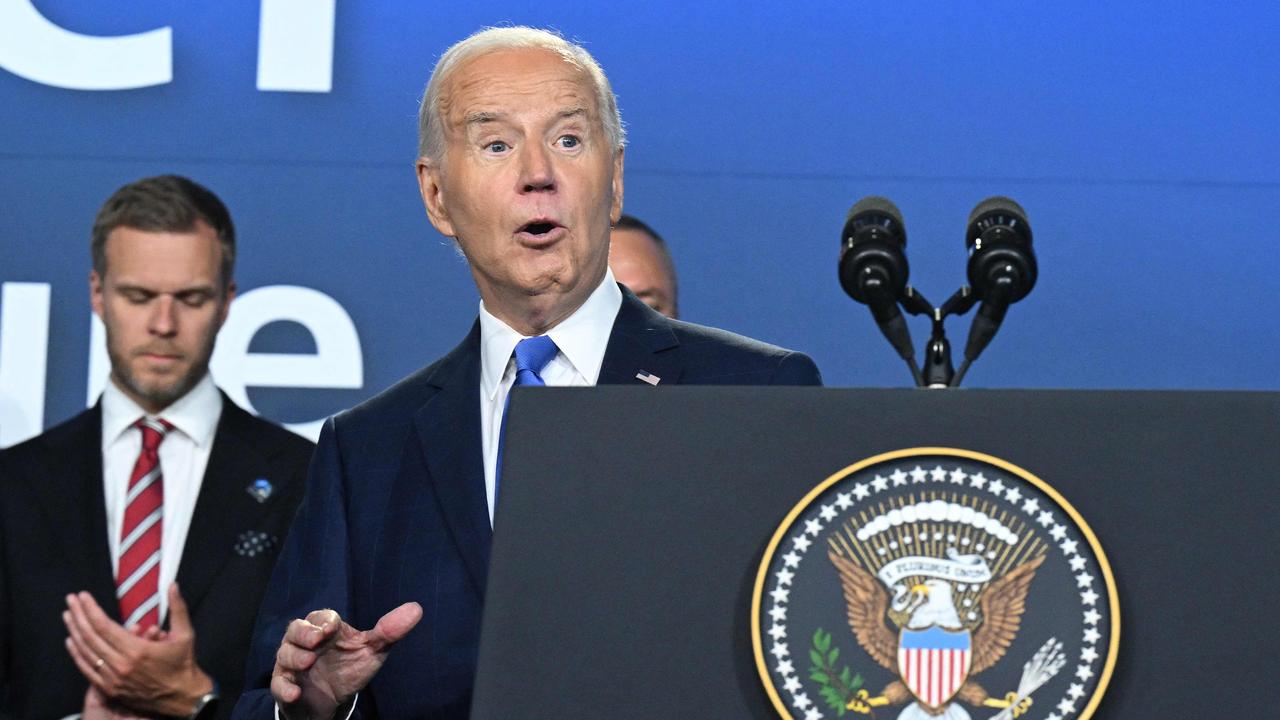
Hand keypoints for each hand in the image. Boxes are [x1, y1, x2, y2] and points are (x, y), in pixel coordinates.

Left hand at [63, 583, 213, 715]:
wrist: (182, 697)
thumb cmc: (184, 664)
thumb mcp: (186, 634)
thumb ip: (178, 608)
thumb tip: (173, 585)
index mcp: (137, 651)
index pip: (104, 626)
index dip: (91, 609)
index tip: (83, 595)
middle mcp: (121, 665)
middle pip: (91, 637)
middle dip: (78, 615)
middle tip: (70, 600)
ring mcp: (113, 679)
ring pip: (86, 652)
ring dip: (74, 632)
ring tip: (68, 615)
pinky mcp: (110, 689)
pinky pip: (88, 669)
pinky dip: (76, 654)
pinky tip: (70, 641)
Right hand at [272, 602, 421, 718]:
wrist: (332, 701)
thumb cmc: (350, 668)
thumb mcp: (372, 651)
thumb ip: (389, 631)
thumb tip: (416, 609)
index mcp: (325, 630)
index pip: (321, 617)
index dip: (324, 621)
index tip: (331, 628)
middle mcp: (305, 643)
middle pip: (296, 630)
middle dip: (303, 634)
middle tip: (315, 642)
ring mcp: (292, 663)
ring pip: (285, 654)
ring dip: (294, 657)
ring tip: (308, 662)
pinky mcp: (285, 685)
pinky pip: (279, 683)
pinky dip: (285, 687)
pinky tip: (295, 692)